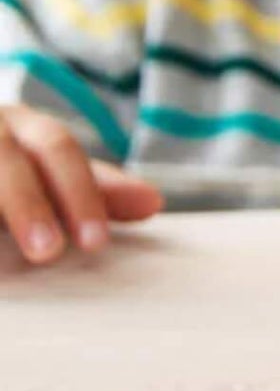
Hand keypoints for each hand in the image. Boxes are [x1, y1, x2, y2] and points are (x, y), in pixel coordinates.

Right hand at [0, 106, 163, 264]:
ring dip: (7, 203)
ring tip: (2, 266)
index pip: (58, 149)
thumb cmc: (10, 164)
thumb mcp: (47, 170)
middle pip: (8, 160)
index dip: (80, 194)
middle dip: (28, 205)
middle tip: (48, 253)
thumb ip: (94, 188)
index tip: (95, 244)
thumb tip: (153, 203)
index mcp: (21, 124)